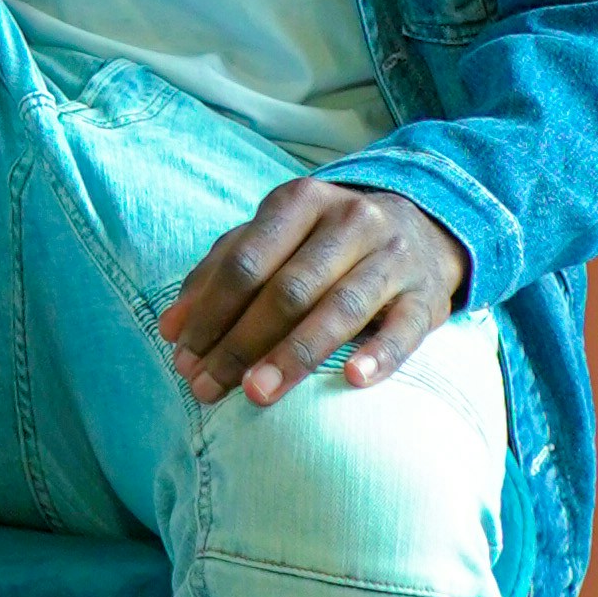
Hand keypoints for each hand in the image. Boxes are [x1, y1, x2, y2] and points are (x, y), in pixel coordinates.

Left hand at [161, 182, 467, 407]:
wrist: (422, 226)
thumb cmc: (326, 242)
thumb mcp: (274, 239)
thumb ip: (220, 274)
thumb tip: (171, 329)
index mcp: (301, 201)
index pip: (247, 260)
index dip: (211, 311)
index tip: (184, 355)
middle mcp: (350, 221)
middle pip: (288, 289)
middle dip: (242, 342)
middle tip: (209, 386)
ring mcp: (393, 257)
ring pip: (340, 308)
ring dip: (294, 355)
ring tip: (256, 395)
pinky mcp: (427, 296)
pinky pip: (404, 329)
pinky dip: (380, 355)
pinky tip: (353, 380)